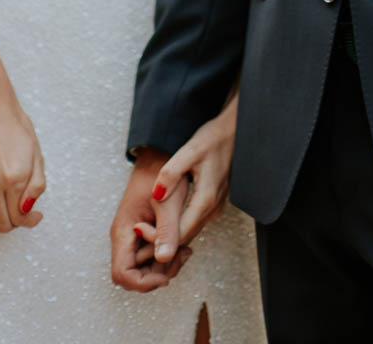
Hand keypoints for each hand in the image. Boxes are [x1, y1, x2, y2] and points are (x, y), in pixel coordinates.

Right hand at [0, 92, 44, 232]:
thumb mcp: (36, 153)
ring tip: (5, 203)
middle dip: (14, 222)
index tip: (34, 216)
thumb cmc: (15, 128)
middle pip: (2, 224)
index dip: (29, 220)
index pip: (20, 218)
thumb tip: (30, 210)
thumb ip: (36, 185)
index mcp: (16, 178)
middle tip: (19, 211)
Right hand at [110, 149, 192, 291]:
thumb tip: (164, 259)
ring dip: (164, 266)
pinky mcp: (142, 233)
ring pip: (144, 268)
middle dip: (157, 275)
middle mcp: (125, 238)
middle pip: (134, 276)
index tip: (166, 274)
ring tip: (185, 248)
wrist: (157, 154)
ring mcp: (132, 237)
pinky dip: (166, 255)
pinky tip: (182, 243)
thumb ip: (166, 230)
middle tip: (182, 256)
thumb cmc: (159, 172)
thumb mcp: (167, 201)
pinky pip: (150, 255)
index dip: (143, 282)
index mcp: (124, 231)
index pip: (123, 274)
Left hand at [139, 97, 237, 268]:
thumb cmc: (213, 139)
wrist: (234, 132)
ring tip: (146, 225)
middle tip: (138, 229)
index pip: (180, 233)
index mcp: (206, 199)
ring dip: (169, 234)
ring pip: (190, 232)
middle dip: (160, 239)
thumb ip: (171, 173)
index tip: (138, 227)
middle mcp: (213, 208)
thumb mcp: (189, 151)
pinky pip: (194, 223)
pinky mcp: (213, 203)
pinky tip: (164, 217)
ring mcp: (215, 207)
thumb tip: (156, 196)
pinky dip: (178, 226)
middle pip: (184, 237)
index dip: (157, 237)